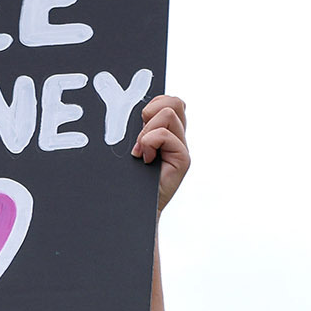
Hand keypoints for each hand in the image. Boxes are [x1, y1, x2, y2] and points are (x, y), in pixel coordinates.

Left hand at [132, 95, 188, 212]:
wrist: (132, 208)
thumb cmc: (127, 179)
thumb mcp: (130, 147)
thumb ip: (137, 129)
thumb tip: (133, 111)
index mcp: (165, 131)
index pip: (168, 101)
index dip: (153, 104)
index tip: (139, 123)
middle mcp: (176, 138)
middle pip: (175, 102)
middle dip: (152, 111)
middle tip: (140, 135)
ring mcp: (181, 148)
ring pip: (169, 113)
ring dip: (148, 130)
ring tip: (141, 151)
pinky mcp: (183, 159)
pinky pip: (166, 135)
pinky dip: (150, 143)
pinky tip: (145, 159)